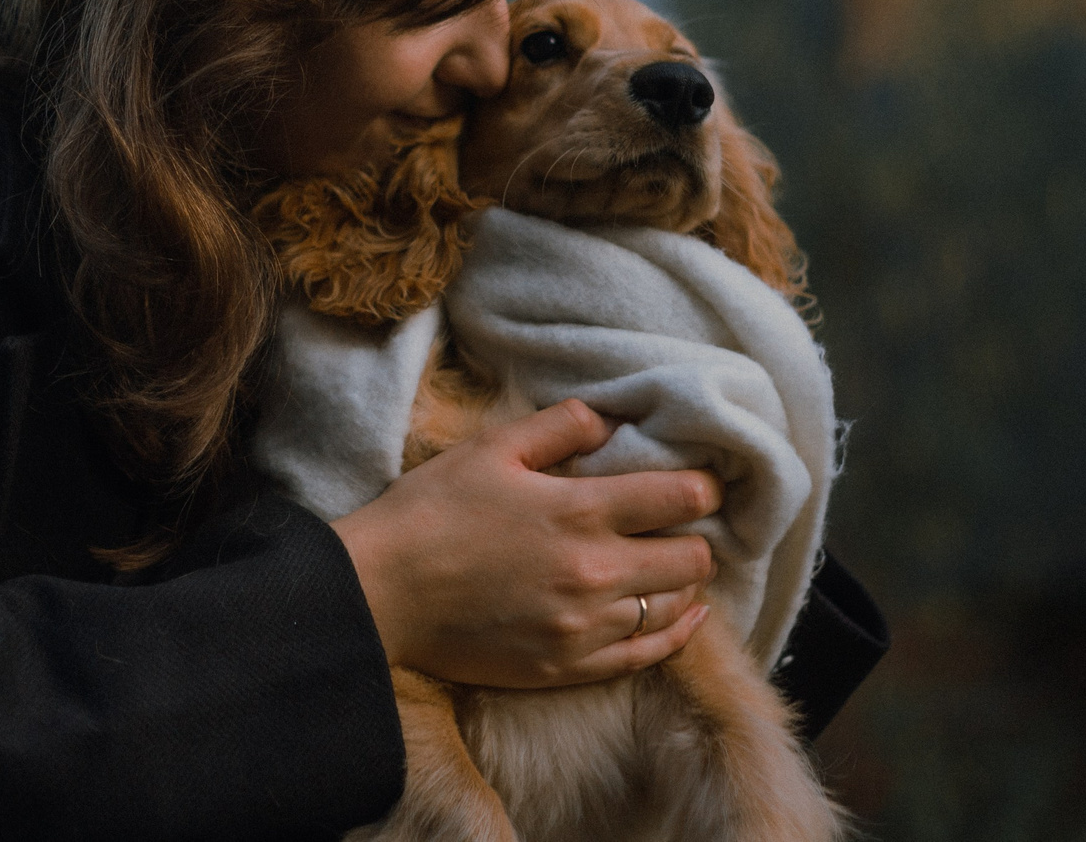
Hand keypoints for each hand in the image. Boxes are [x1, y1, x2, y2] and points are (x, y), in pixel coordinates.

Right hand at [329, 398, 719, 688]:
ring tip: (670, 565)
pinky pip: (647, 656)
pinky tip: (686, 616)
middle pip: (693, 559)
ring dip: (683, 583)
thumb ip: (559, 427)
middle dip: (697, 536)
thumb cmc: (430, 513)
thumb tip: (610, 419)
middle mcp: (595, 572)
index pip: (682, 498)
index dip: (704, 486)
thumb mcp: (491, 449)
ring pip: (677, 608)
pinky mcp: (568, 665)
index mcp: (580, 511)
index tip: (701, 482)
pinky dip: (676, 633)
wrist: (380, 593)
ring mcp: (584, 626)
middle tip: (681, 526)